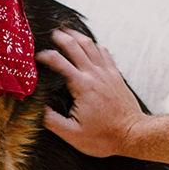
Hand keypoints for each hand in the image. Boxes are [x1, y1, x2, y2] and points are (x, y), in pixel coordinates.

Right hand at [37, 30, 143, 157]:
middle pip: (74, 45)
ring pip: (90, 44)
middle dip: (59, 36)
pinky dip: (94, 44)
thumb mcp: (72, 135)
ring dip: (76, 35)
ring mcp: (107, 73)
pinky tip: (88, 45)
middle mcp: (94, 75)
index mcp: (81, 86)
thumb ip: (51, 120)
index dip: (43, 55)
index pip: (58, 61)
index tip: (34, 56)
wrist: (134, 136)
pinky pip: (104, 52)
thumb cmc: (104, 138)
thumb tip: (35, 106)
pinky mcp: (116, 76)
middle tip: (48, 33)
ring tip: (65, 31)